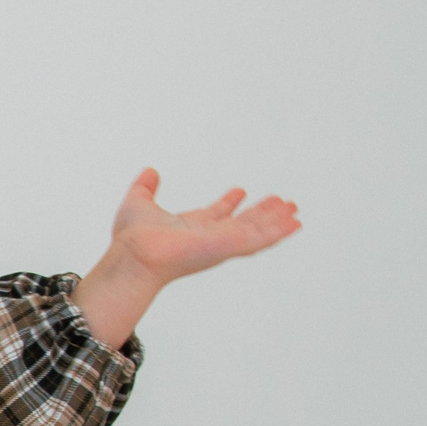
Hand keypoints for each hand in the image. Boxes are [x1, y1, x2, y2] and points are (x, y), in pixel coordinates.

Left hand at [73, 168, 301, 349]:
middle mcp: (209, 237)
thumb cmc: (131, 237)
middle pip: (242, 223)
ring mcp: (222, 243)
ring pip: (256, 231)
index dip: (228, 203)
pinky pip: (260, 239)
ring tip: (295, 212)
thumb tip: (150, 171)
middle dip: (262, 214)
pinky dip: (279, 231)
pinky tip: (295, 224)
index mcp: (191, 226)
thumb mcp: (138, 202)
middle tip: (281, 202)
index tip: (240, 191)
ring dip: (276, 221)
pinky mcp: (230, 247)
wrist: (134, 253)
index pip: (215, 214)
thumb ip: (145, 187)